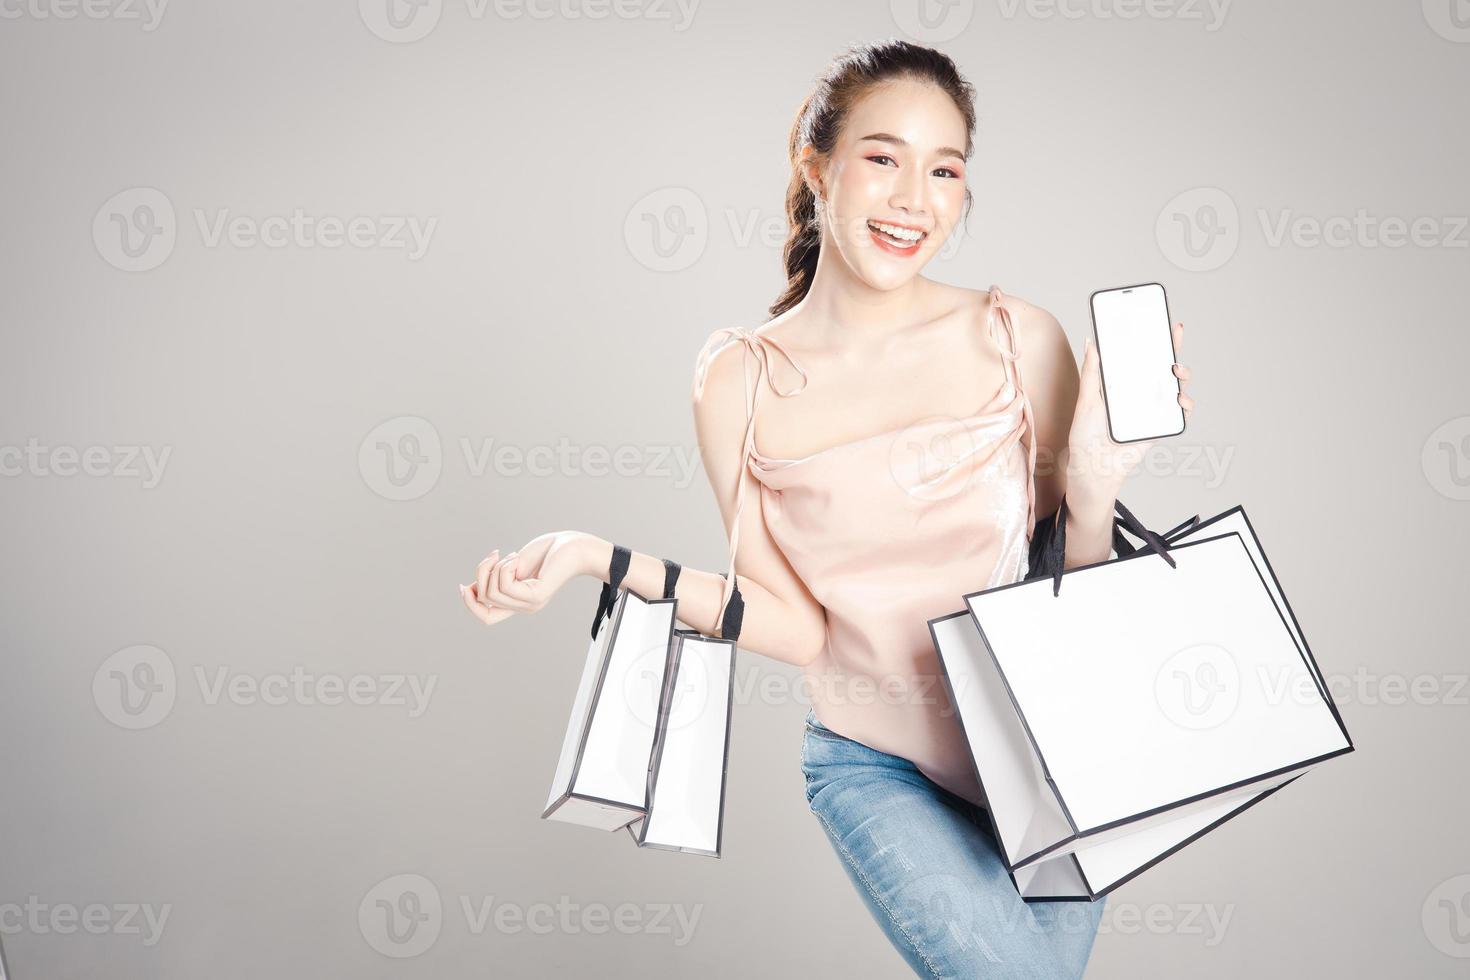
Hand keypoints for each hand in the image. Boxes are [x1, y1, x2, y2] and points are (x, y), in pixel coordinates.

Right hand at [460, 530, 595, 626]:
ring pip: (493, 592)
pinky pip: (505, 586)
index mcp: (518, 602)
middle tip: (494, 556)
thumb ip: (496, 578)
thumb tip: (471, 588)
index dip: (471, 604)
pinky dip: (505, 567)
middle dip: (481, 574)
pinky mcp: (537, 595)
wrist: (573, 546)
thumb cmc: (546, 552)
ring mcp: (531, 603)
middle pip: (485, 600)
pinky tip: (516, 558)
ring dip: (494, 568)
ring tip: (510, 555)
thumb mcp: (512, 565)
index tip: (464, 585)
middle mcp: (524, 607)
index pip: (488, 618)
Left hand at [1065, 321, 1192, 500]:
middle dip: (1172, 351)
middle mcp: (1139, 394)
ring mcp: (1151, 410)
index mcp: (1122, 384)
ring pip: (1175, 387)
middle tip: (1172, 340)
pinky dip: (1185, 405)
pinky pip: (1179, 414)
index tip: (1160, 321)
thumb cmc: (1086, 437)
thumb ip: (1092, 373)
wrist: (1094, 469)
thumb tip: (1091, 342)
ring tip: (1175, 372)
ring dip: (1182, 376)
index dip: (1152, 339)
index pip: (1140, 358)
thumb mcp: (1087, 401)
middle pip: (1162, 368)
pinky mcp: (1159, 426)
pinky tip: (1179, 400)